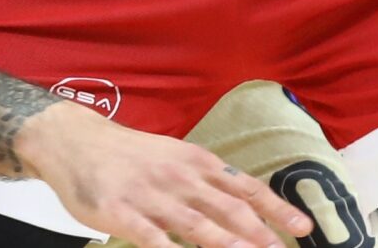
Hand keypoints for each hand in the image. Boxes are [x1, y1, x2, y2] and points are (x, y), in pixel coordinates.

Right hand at [15, 100, 313, 247]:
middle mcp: (180, 177)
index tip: (303, 228)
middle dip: (260, 234)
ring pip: (196, 225)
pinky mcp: (120, 212)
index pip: (245, 187)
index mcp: (196, 163)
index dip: (275, 208)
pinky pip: (150, 237)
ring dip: (226, 245)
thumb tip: (246, 204)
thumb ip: (207, 180)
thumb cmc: (130, 154)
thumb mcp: (175, 156)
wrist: (73, 140)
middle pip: (228, 209)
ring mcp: (150, 196)